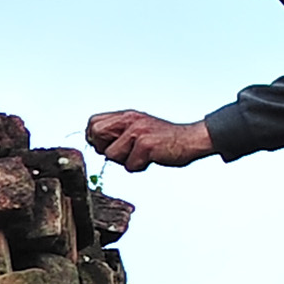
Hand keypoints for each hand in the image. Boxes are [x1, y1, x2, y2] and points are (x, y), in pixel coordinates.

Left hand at [84, 109, 213, 169]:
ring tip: (142, 155)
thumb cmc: (163, 139)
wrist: (190, 140)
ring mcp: (137, 131)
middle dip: (106, 149)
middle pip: (96, 135)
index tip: (108, 145)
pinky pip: (129, 165)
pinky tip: (151, 158)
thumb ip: (118, 132)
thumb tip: (94, 143)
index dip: (95, 138)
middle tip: (125, 152)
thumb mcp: (138, 129)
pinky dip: (139, 167)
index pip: (93, 122)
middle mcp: (130, 120)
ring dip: (125, 161)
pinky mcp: (145, 144)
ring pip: (111, 155)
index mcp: (126, 116)